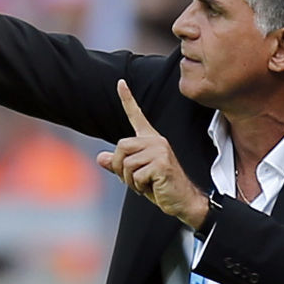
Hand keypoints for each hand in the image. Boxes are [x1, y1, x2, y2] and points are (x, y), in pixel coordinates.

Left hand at [97, 80, 207, 227]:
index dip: (127, 99)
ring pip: (126, 163)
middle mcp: (156, 141)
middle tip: (134, 180)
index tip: (120, 82)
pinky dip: (139, 186)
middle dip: (120, 167)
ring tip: (145, 184)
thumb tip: (100, 157)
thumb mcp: (135, 175)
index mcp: (150, 140)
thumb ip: (119, 165)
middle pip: (121, 146)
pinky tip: (153, 187)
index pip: (136, 116)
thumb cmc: (161, 188)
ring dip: (130, 180)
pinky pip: (136, 175)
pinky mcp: (162, 163)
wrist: (183, 201)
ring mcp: (160, 150)